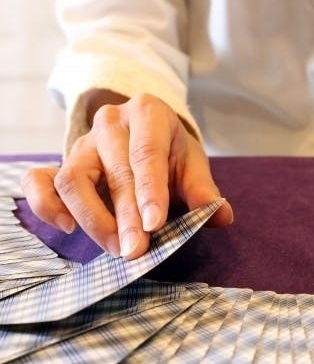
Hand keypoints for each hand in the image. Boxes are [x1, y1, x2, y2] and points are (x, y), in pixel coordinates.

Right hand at [21, 93, 232, 259]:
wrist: (146, 132)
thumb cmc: (171, 150)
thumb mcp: (192, 162)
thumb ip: (203, 189)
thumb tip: (221, 216)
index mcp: (148, 113)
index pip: (147, 154)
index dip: (149, 192)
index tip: (153, 225)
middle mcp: (110, 122)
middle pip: (113, 171)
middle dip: (125, 215)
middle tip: (136, 250)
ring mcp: (82, 142)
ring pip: (72, 178)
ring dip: (92, 218)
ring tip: (114, 247)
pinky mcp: (61, 162)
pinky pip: (41, 181)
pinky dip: (47, 205)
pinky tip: (67, 228)